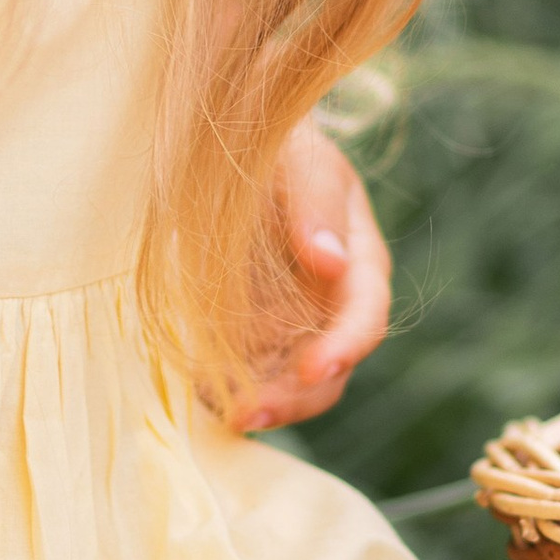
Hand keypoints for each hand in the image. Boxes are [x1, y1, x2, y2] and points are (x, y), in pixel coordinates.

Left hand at [232, 117, 391, 432]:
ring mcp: (289, 328)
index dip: (344, 348)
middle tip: (248, 413)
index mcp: (359, 265)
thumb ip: (316, 204)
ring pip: (287, 386)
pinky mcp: (247, 337)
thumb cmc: (277, 146)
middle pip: (328, 372)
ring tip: (219, 413)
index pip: (365, 318)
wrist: (231, 152)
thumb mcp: (301, 160)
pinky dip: (224, 391)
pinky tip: (194, 394)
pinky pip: (242, 375)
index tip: (312, 369)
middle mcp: (330, 307)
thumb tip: (332, 263)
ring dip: (258, 405)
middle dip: (294, 399)